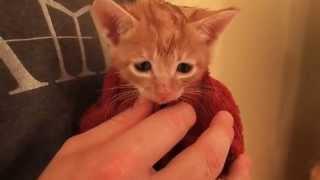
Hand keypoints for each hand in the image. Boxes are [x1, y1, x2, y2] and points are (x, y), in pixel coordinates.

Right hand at [39, 98, 249, 179]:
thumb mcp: (78, 150)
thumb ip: (117, 123)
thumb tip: (150, 102)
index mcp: (120, 163)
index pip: (171, 125)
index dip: (182, 114)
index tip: (183, 113)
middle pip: (202, 159)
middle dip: (218, 134)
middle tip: (224, 121)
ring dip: (235, 170)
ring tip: (241, 153)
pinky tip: (236, 176)